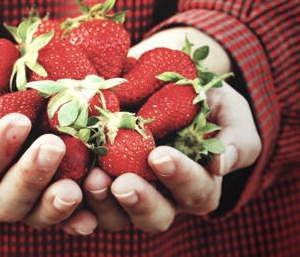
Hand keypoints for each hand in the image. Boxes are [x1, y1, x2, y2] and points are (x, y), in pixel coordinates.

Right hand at [0, 36, 98, 234]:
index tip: (17, 121)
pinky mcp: (47, 196)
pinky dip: (80, 216)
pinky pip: (64, 215)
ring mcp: (20, 202)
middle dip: (30, 177)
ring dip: (57, 203)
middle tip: (53, 146)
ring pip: (36, 215)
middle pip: (5, 204)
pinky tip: (94, 213)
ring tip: (77, 185)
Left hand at [82, 27, 261, 231]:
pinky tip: (62, 185)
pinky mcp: (97, 185)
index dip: (179, 177)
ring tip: (90, 178)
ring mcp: (128, 195)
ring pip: (116, 217)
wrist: (161, 81)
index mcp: (198, 185)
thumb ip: (236, 137)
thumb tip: (222, 164)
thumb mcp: (228, 111)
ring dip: (102, 203)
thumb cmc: (202, 99)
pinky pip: (83, 204)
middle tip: (121, 182)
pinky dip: (73, 200)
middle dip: (139, 201)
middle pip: (155, 217)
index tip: (159, 155)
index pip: (196, 191)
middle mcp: (164, 198)